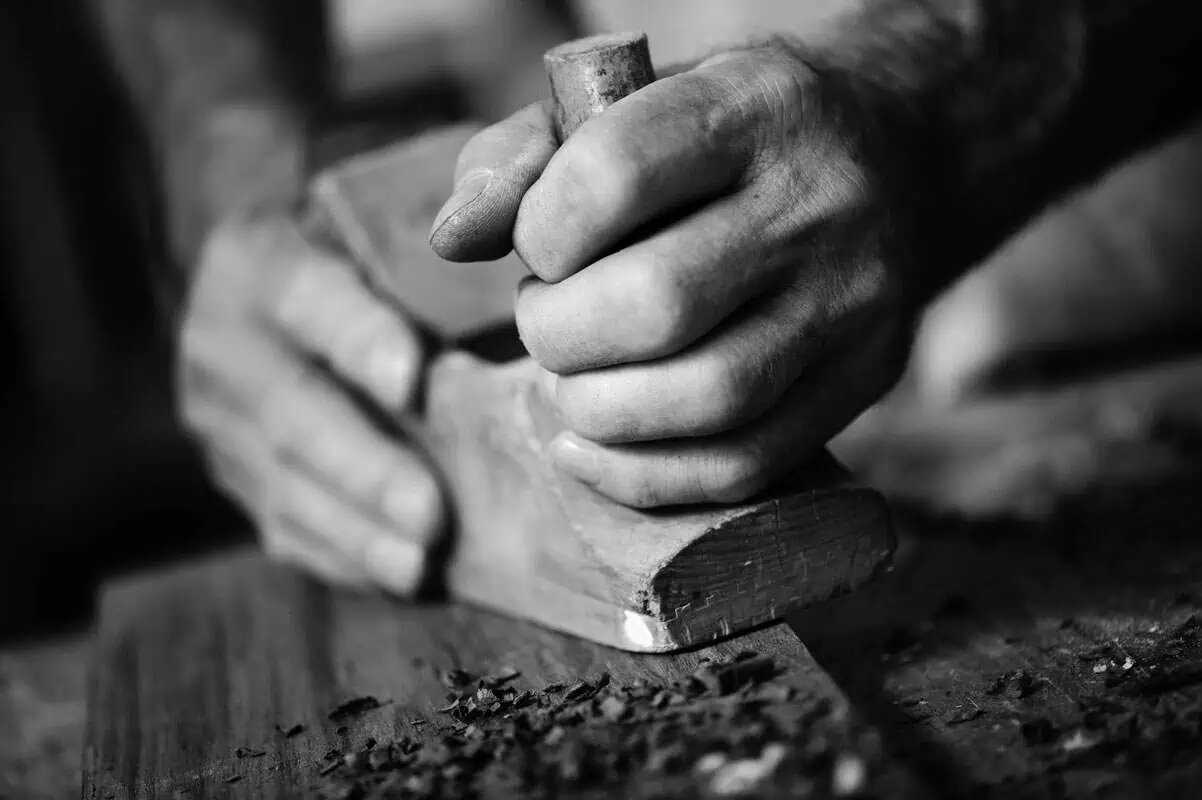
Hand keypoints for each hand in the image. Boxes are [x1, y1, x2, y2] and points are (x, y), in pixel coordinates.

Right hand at [178, 208, 444, 593]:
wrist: (259, 290)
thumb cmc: (352, 251)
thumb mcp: (370, 230)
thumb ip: (428, 261)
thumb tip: (524, 304)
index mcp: (258, 261)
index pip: (309, 299)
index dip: (360, 341)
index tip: (412, 380)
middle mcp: (222, 342)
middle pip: (294, 412)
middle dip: (366, 469)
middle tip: (431, 514)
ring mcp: (217, 420)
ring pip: (287, 484)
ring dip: (359, 532)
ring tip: (420, 565)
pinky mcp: (235, 475)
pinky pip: (285, 525)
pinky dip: (346, 557)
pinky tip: (401, 578)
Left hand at [431, 40, 916, 507]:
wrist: (903, 157)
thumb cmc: (736, 135)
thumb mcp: (642, 102)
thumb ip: (529, 155)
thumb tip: (452, 239)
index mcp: (755, 106)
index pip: (614, 177)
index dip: (540, 230)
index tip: (538, 247)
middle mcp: (819, 203)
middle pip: (658, 303)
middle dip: (559, 335)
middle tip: (546, 323)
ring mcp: (855, 301)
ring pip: (708, 398)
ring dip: (599, 413)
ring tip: (571, 383)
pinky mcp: (866, 378)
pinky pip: (746, 463)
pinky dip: (645, 475)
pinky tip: (590, 447)